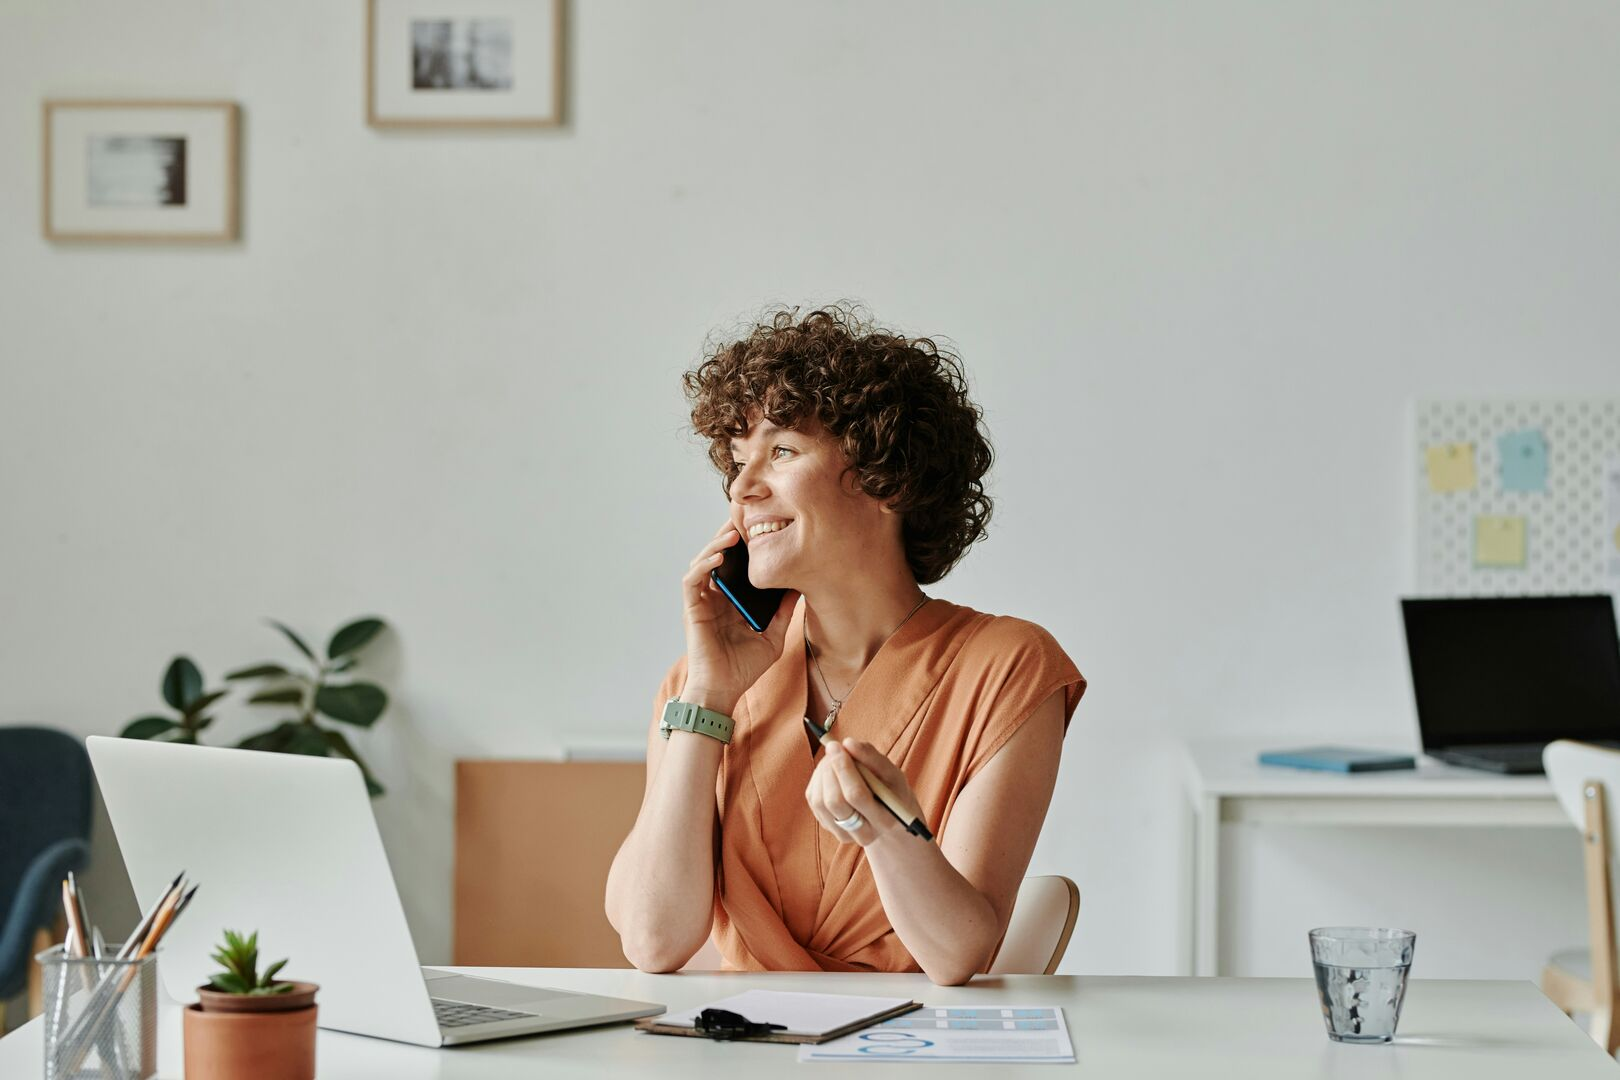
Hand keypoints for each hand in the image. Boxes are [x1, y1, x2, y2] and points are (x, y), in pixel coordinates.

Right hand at [680, 520, 798, 712]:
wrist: (723, 691)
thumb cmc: (744, 668)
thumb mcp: (774, 635)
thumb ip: (784, 612)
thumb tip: (801, 587)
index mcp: (732, 600)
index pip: (737, 564)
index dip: (744, 544)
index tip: (761, 527)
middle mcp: (716, 597)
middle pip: (718, 556)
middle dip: (729, 535)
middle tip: (745, 517)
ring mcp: (702, 602)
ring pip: (703, 562)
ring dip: (716, 546)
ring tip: (733, 533)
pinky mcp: (692, 610)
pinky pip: (692, 581)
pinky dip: (704, 566)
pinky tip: (719, 558)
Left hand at [805, 738, 923, 848]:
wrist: (888, 815)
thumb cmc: (890, 790)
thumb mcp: (891, 772)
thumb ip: (872, 757)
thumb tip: (848, 743)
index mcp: (884, 820)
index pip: (856, 795)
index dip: (844, 768)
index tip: (839, 745)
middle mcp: (863, 833)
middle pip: (835, 802)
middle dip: (831, 769)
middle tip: (834, 747)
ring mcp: (842, 833)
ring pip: (820, 801)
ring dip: (823, 773)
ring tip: (834, 759)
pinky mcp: (827, 825)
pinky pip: (814, 800)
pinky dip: (818, 779)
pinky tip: (830, 771)